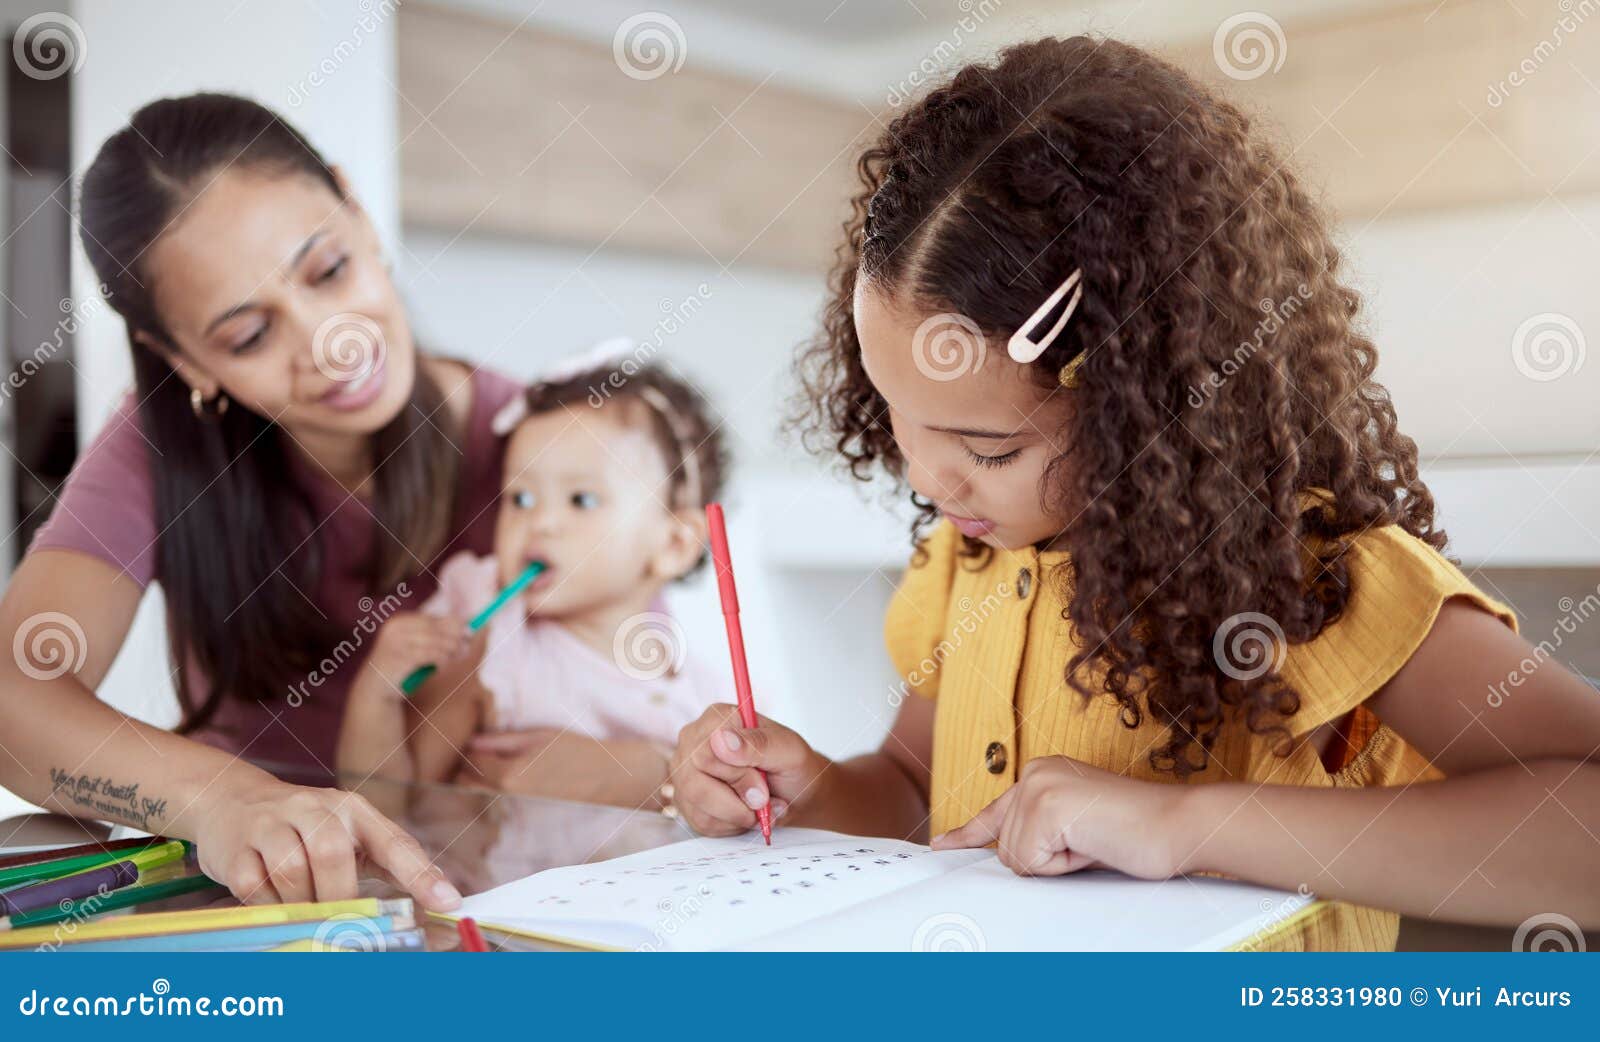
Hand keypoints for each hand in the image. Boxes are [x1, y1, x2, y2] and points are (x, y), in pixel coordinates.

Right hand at [191, 774, 462, 911]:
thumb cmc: (306, 828)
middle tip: (341, 920)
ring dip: (301, 903)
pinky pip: (253, 885)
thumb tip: (431, 908)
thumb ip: (387, 867)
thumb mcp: (350, 835)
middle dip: (339, 896)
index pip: (395, 842)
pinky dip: (268, 905)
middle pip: (333, 855)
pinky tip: (274, 901)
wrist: (233, 800)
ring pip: (291, 871)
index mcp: (354, 809)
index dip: (422, 876)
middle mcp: (315, 809)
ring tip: (305, 908)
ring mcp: (271, 824)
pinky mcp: (236, 847)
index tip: (447, 903)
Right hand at [358, 611, 466, 695]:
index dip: (452, 624)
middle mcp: (395, 629)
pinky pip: (429, 656)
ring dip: (450, 650)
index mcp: (399, 621)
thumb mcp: (415, 647)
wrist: (375, 688)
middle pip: (435, 629)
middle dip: (454, 637)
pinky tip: (442, 667)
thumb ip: (435, 636)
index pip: (432, 618)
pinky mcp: (398, 659)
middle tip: (466, 647)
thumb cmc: (401, 666)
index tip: (468, 631)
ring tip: (458, 656)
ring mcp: (395, 643)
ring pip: (434, 642)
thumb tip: (465, 627)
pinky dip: (440, 661)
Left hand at [467, 729, 669, 808]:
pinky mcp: (525, 826)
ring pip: (480, 800)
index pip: (469, 762)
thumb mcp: (539, 737)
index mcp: (509, 775)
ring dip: (480, 787)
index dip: (471, 750)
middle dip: (468, 770)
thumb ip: (501, 741)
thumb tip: (471, 742)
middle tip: (483, 758)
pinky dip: (497, 801)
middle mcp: (508, 800)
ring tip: (496, 773)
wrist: (614, 780)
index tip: (478, 744)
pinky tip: (512, 790)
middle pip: (465, 785)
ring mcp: (516, 816)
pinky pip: (499, 811)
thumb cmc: (579, 752)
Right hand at [666, 704, 826, 835]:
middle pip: (695, 781)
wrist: (795, 794)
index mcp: (717, 719)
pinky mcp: (687, 800)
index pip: (705, 751)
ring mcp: (686, 771)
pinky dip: (731, 824)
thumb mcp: (788, 751)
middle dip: (737, 798)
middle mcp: (694, 742)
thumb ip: (758, 743)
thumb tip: (722, 741)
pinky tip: (746, 812)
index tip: (762, 778)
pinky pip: (701, 821)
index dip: (735, 773)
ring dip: (737, 813)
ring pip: (696, 803)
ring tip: (760, 805)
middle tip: (763, 797)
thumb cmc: (792, 767)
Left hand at [930, 756, 1192, 878]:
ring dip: (1056, 864)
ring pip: (1015, 858)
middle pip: (1005, 847)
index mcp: (1041, 773)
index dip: (968, 834)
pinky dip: (1063, 866)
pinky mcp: (1046, 806)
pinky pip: (1032, 862)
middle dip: (1046, 861)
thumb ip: (1040, 832)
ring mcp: (1038, 786)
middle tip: (1091, 844)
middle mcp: (1034, 772)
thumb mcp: (1076, 829)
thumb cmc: (1137, 834)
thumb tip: (1004, 855)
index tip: (943, 844)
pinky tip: (1091, 844)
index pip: (995, 812)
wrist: (1179, 825)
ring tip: (1094, 842)